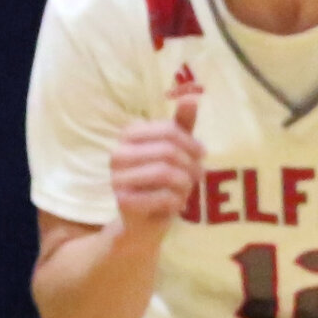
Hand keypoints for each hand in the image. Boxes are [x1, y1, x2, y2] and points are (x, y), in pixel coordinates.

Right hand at [112, 97, 202, 232]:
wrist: (145, 221)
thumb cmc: (163, 181)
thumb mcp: (176, 149)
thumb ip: (182, 125)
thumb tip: (191, 96)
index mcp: (128, 135)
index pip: (169, 130)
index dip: (192, 144)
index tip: (200, 155)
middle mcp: (117, 154)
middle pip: (169, 152)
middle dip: (191, 166)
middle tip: (196, 176)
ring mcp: (117, 179)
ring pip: (167, 174)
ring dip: (186, 184)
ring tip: (185, 189)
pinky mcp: (124, 202)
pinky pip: (165, 196)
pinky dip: (178, 201)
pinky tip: (174, 204)